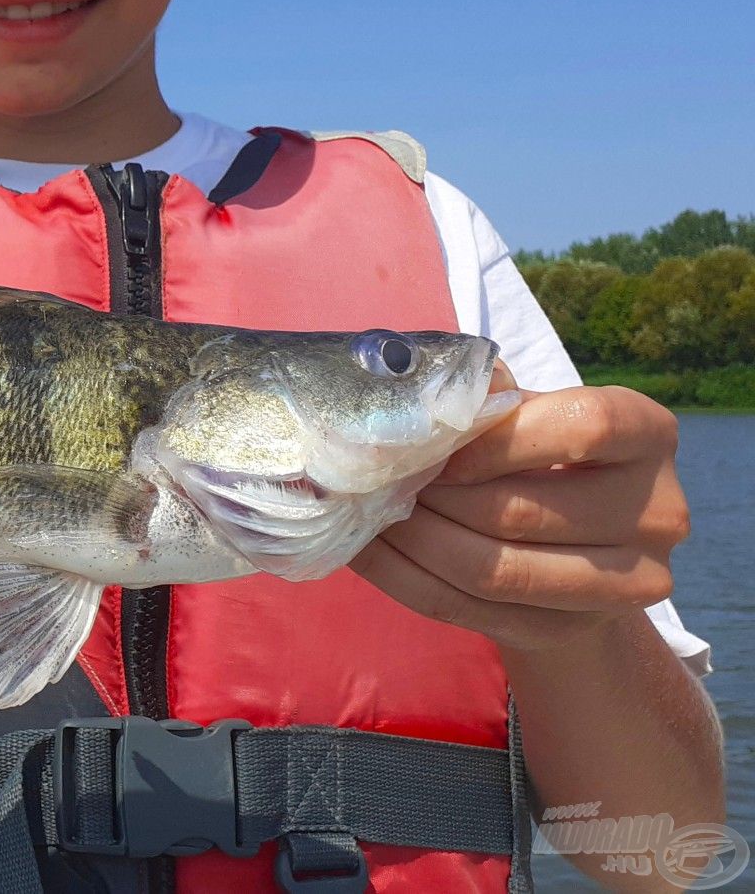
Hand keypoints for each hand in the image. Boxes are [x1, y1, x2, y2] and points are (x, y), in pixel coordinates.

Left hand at [350, 364, 690, 653]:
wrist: (568, 538)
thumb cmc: (535, 451)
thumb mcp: (523, 410)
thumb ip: (484, 397)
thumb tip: (416, 397)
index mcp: (649, 433)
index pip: (583, 427)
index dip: (498, 439)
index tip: (439, 449)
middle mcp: (659, 512)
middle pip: (525, 512)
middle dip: (434, 497)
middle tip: (376, 479)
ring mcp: (627, 583)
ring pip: (495, 571)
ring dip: (414, 540)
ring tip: (369, 512)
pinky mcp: (573, 630)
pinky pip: (470, 610)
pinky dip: (405, 579)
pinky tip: (368, 550)